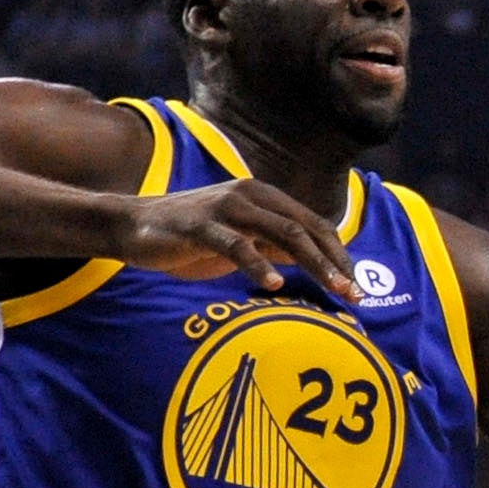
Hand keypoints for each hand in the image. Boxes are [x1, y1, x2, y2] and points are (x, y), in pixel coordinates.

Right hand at [108, 179, 357, 299]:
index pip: (314, 224)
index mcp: (264, 197)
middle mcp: (250, 195)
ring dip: (313, 263)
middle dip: (334, 262)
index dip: (338, 254)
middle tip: (353, 292)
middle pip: (305, 229)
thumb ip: (274, 245)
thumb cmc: (191, 237)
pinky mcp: (200, 226)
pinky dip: (258, 265)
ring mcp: (225, 208)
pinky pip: (236, 245)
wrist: (134, 225)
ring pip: (282, 233)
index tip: (355, 285)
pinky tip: (275, 283)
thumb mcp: (241, 240)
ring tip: (333, 288)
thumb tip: (315, 264)